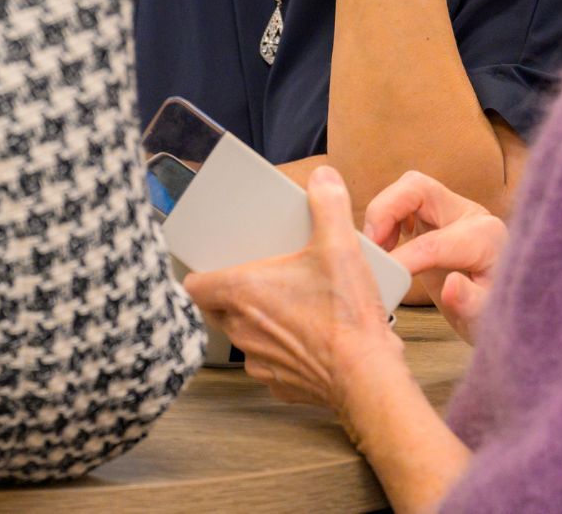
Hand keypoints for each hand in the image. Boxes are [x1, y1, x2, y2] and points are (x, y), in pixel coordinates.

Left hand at [184, 166, 405, 412]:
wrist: (366, 375)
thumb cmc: (345, 316)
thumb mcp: (341, 246)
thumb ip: (329, 205)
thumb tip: (323, 179)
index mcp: (243, 292)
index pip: (194, 287)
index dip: (200, 277)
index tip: (213, 269)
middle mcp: (242, 329)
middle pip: (218, 310)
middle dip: (232, 297)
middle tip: (258, 280)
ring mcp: (258, 360)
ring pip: (243, 337)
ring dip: (257, 324)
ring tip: (287, 307)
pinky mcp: (279, 383)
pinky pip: (269, 363)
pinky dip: (281, 352)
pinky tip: (306, 340)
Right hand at [364, 172, 507, 344]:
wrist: (504, 308)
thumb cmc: (494, 313)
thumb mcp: (486, 317)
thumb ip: (471, 302)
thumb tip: (451, 285)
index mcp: (486, 239)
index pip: (434, 242)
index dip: (402, 259)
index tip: (381, 279)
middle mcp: (469, 215)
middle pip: (419, 188)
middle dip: (385, 210)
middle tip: (370, 246)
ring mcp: (452, 211)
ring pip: (409, 188)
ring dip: (383, 211)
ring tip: (375, 248)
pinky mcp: (436, 216)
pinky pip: (406, 200)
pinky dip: (387, 216)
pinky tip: (385, 245)